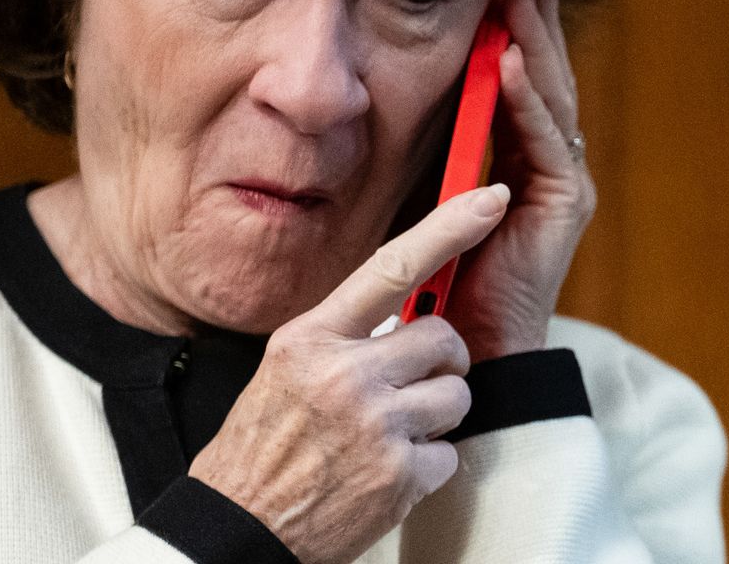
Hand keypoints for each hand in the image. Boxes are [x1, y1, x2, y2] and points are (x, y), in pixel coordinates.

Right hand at [188, 184, 508, 563]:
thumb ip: (343, 334)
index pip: (392, 267)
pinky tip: (385, 474)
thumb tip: (406, 307)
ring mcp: (376, 426)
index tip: (489, 199)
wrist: (239, 529)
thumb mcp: (285, 368)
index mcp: (311, 338)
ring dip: (436, 416)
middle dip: (438, 363)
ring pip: (457, 395)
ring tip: (390, 434)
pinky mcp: (399, 476)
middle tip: (407, 387)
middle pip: (443, 338)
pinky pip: (449, 453)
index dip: (448, 228)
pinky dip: (427, 467)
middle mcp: (345, 375)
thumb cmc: (262, 446)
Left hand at [446, 0, 596, 361]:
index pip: (525, 74)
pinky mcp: (563, 205)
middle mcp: (555, 162)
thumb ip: (446, 150)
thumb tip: (413, 94)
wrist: (477, 353)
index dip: (518, 21)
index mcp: (527, 158)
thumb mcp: (439, 197)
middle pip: (547, 70)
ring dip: (532, 37)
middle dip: (536, 10)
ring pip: (550, 93)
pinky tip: (506, 59)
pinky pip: (543, 139)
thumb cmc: (450, 281)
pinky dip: (524, 98)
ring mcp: (564, 182)